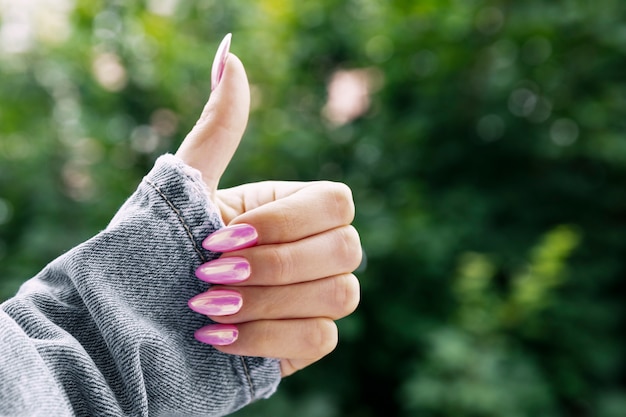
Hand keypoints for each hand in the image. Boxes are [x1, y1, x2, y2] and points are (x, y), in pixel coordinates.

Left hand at [175, 35, 360, 376]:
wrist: (136, 317)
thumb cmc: (162, 246)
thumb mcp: (187, 186)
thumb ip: (218, 128)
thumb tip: (231, 56)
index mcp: (296, 209)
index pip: (338, 203)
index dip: (286, 221)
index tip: (221, 235)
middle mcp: (316, 250)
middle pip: (347, 249)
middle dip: (274, 266)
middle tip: (208, 273)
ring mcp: (316, 297)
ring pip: (341, 296)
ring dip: (265, 302)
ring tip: (204, 307)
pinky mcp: (306, 340)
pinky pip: (321, 338)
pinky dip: (267, 338)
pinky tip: (218, 338)